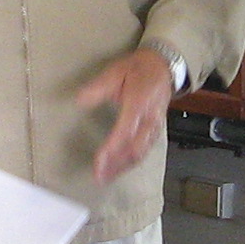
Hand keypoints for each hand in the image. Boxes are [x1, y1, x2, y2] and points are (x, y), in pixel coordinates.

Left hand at [76, 47, 175, 182]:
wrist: (163, 66)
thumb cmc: (139, 69)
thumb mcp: (116, 71)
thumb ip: (98, 87)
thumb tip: (80, 100)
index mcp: (139, 103)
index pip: (125, 132)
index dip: (111, 149)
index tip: (98, 161)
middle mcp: (150, 119)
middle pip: (135, 149)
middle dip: (117, 166)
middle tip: (99, 176)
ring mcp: (155, 126)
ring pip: (141, 153)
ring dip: (123, 167)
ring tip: (106, 177)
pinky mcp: (156, 130)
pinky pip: (145, 151)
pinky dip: (131, 162)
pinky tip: (119, 168)